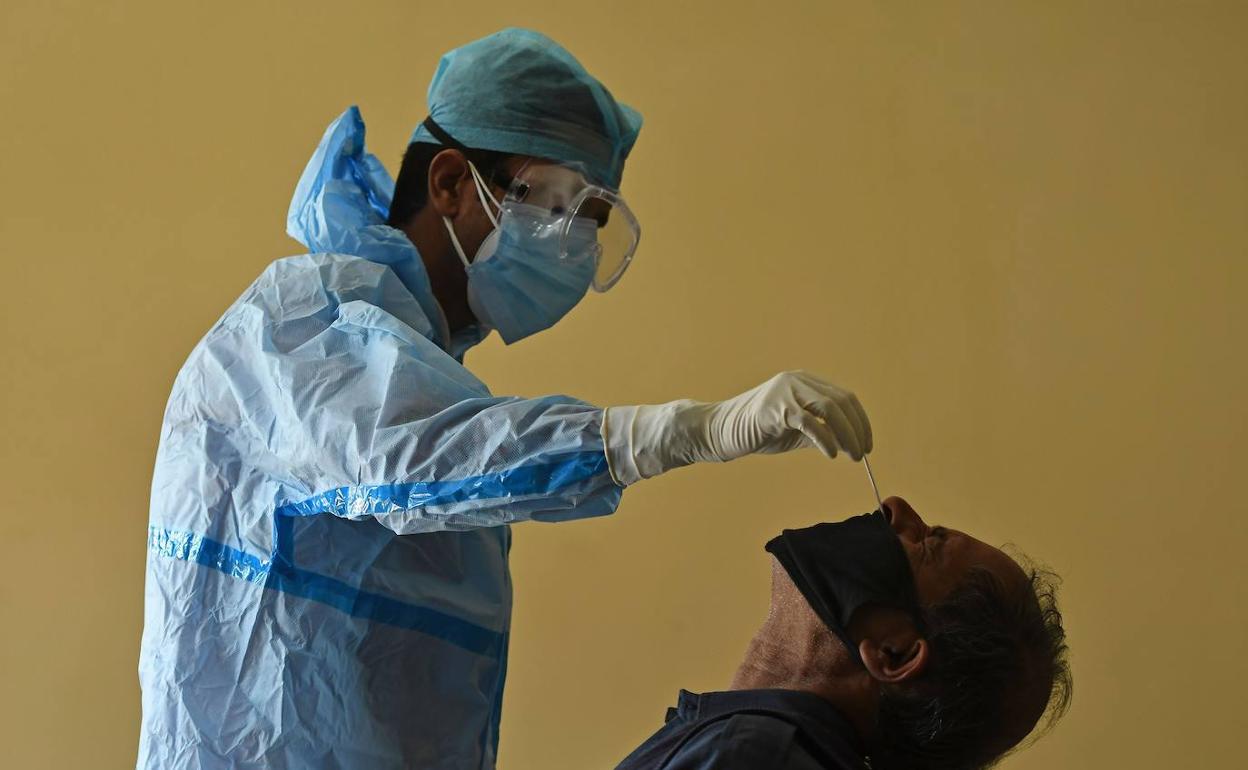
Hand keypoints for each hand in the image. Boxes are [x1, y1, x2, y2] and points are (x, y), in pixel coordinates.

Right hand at [603, 371, 872, 485]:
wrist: (717, 431)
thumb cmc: (755, 432)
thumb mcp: (794, 431)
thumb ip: (820, 431)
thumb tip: (850, 444)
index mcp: (803, 382)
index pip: (844, 397)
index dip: (861, 421)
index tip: (866, 444)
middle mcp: (797, 381)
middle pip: (841, 401)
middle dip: (857, 429)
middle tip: (862, 453)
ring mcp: (785, 391)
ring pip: (830, 408)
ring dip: (847, 434)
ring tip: (851, 456)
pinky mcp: (775, 407)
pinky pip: (809, 422)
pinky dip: (824, 439)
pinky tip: (830, 454)